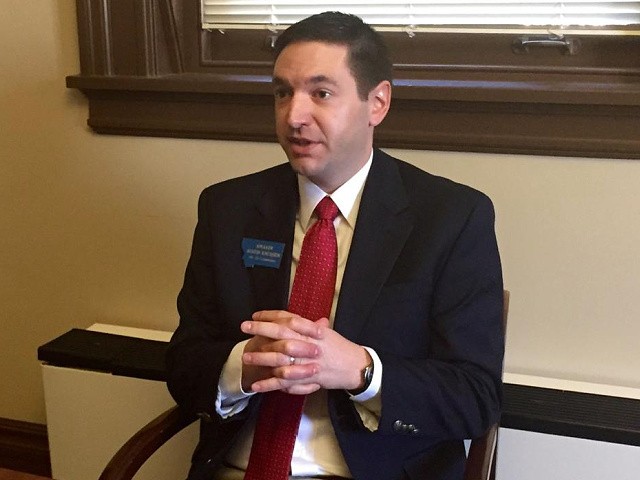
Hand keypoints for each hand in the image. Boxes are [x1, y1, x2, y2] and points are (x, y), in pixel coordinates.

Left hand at [241, 310, 369, 394]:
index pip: (289, 318)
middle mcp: (309, 343)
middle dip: (261, 330)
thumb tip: (294, 319)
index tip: (255, 315)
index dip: (271, 315)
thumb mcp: (327, 333)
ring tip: (246, 357)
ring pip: (281, 358)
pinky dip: (269, 385)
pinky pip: (285, 383)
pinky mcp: (308, 378)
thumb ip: (309, 326)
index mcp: (313, 330)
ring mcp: (308, 361)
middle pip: (282, 334)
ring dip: (262, 358)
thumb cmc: (341, 348)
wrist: (356, 367)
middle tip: (244, 327)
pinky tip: (256, 385)